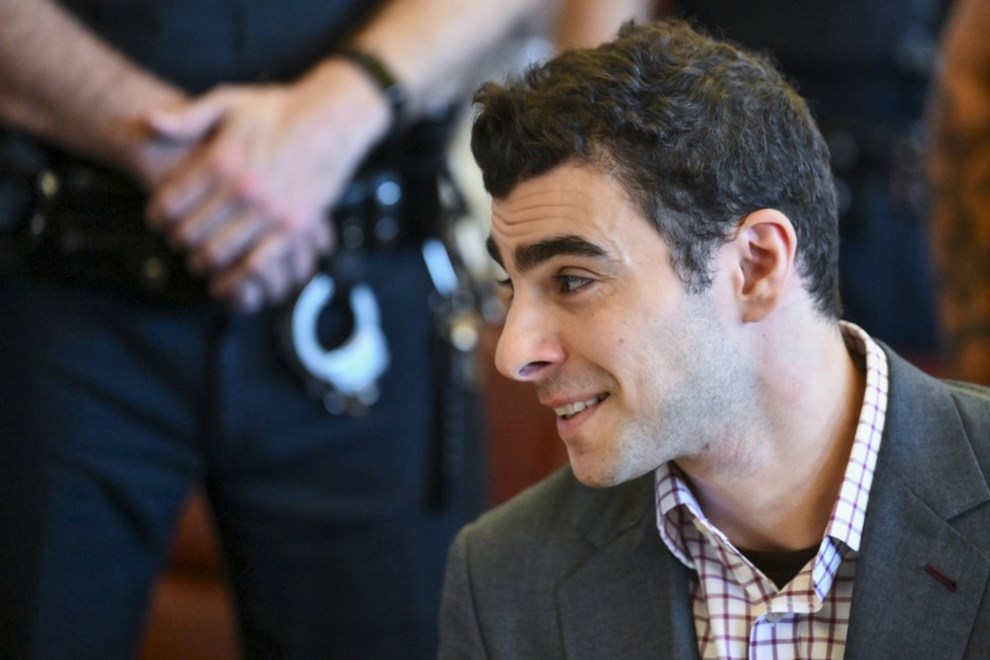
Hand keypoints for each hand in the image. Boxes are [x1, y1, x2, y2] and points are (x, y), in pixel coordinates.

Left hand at [144, 58, 390, 311]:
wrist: (331, 121)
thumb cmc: (279, 111)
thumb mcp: (229, 102)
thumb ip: (188, 117)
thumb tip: (149, 122)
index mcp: (221, 161)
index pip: (171, 202)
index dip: (157, 217)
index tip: (158, 220)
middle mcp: (243, 190)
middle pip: (191, 233)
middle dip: (177, 241)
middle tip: (177, 240)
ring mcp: (270, 212)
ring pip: (219, 254)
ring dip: (201, 262)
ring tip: (198, 259)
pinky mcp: (294, 228)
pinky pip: (257, 265)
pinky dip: (236, 280)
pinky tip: (225, 282)